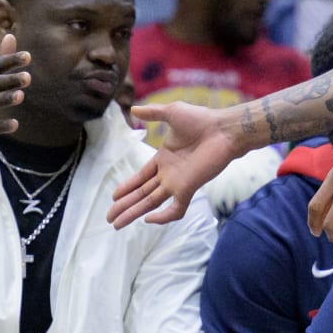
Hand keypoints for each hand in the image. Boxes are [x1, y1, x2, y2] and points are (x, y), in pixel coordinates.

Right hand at [109, 102, 242, 227]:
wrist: (223, 129)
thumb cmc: (202, 119)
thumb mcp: (171, 112)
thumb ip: (152, 113)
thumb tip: (132, 108)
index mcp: (163, 159)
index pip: (140, 178)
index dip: (127, 187)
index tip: (113, 195)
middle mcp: (168, 174)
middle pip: (141, 194)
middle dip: (124, 205)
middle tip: (109, 218)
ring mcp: (177, 183)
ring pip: (151, 203)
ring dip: (133, 213)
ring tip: (117, 224)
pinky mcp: (188, 188)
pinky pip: (175, 209)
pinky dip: (162, 217)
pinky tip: (148, 219)